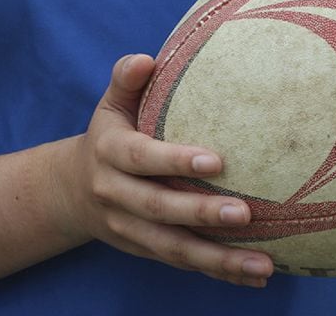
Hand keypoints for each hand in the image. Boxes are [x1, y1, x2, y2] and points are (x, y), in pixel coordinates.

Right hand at [58, 55, 274, 286]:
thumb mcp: (111, 105)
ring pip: (174, 249)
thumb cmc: (110, 134)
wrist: (72, 191)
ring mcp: (130, 230)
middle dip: (201, 214)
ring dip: (219, 259)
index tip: (217, 161)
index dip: (176, 161)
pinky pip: (184, 263)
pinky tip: (258, 276)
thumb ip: (127, 79)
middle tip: (244, 214)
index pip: (142, 159)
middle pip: (159, 210)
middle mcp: (116, 196)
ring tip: (263, 263)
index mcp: (109, 154)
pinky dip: (220, 272)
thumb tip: (146, 60)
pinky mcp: (147, 251)